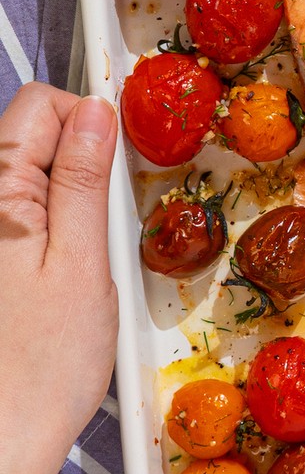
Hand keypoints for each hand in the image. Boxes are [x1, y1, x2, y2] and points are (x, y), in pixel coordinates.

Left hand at [0, 85, 118, 473]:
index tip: (120, 159)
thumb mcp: (83, 264)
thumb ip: (83, 181)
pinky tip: (56, 274)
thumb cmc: (41, 368)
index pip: (39, 105)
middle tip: (107, 214)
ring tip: (84, 250)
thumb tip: (97, 112)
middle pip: (25, 136)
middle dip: (75, 156)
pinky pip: (15, 218)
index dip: (88, 119)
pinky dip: (43, 227)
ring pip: (21, 176)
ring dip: (60, 195)